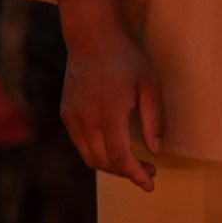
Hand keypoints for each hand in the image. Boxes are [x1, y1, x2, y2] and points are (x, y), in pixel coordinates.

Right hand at [57, 0, 162, 191]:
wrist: (92, 38)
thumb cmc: (127, 60)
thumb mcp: (150, 86)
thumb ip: (153, 121)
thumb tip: (155, 151)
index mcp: (108, 113)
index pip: (119, 157)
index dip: (135, 175)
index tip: (150, 184)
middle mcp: (85, 118)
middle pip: (104, 162)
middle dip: (127, 172)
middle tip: (149, 171)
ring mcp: (72, 117)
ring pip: (90, 157)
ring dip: (112, 166)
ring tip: (135, 163)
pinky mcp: (66, 114)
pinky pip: (82, 145)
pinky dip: (99, 153)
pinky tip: (116, 148)